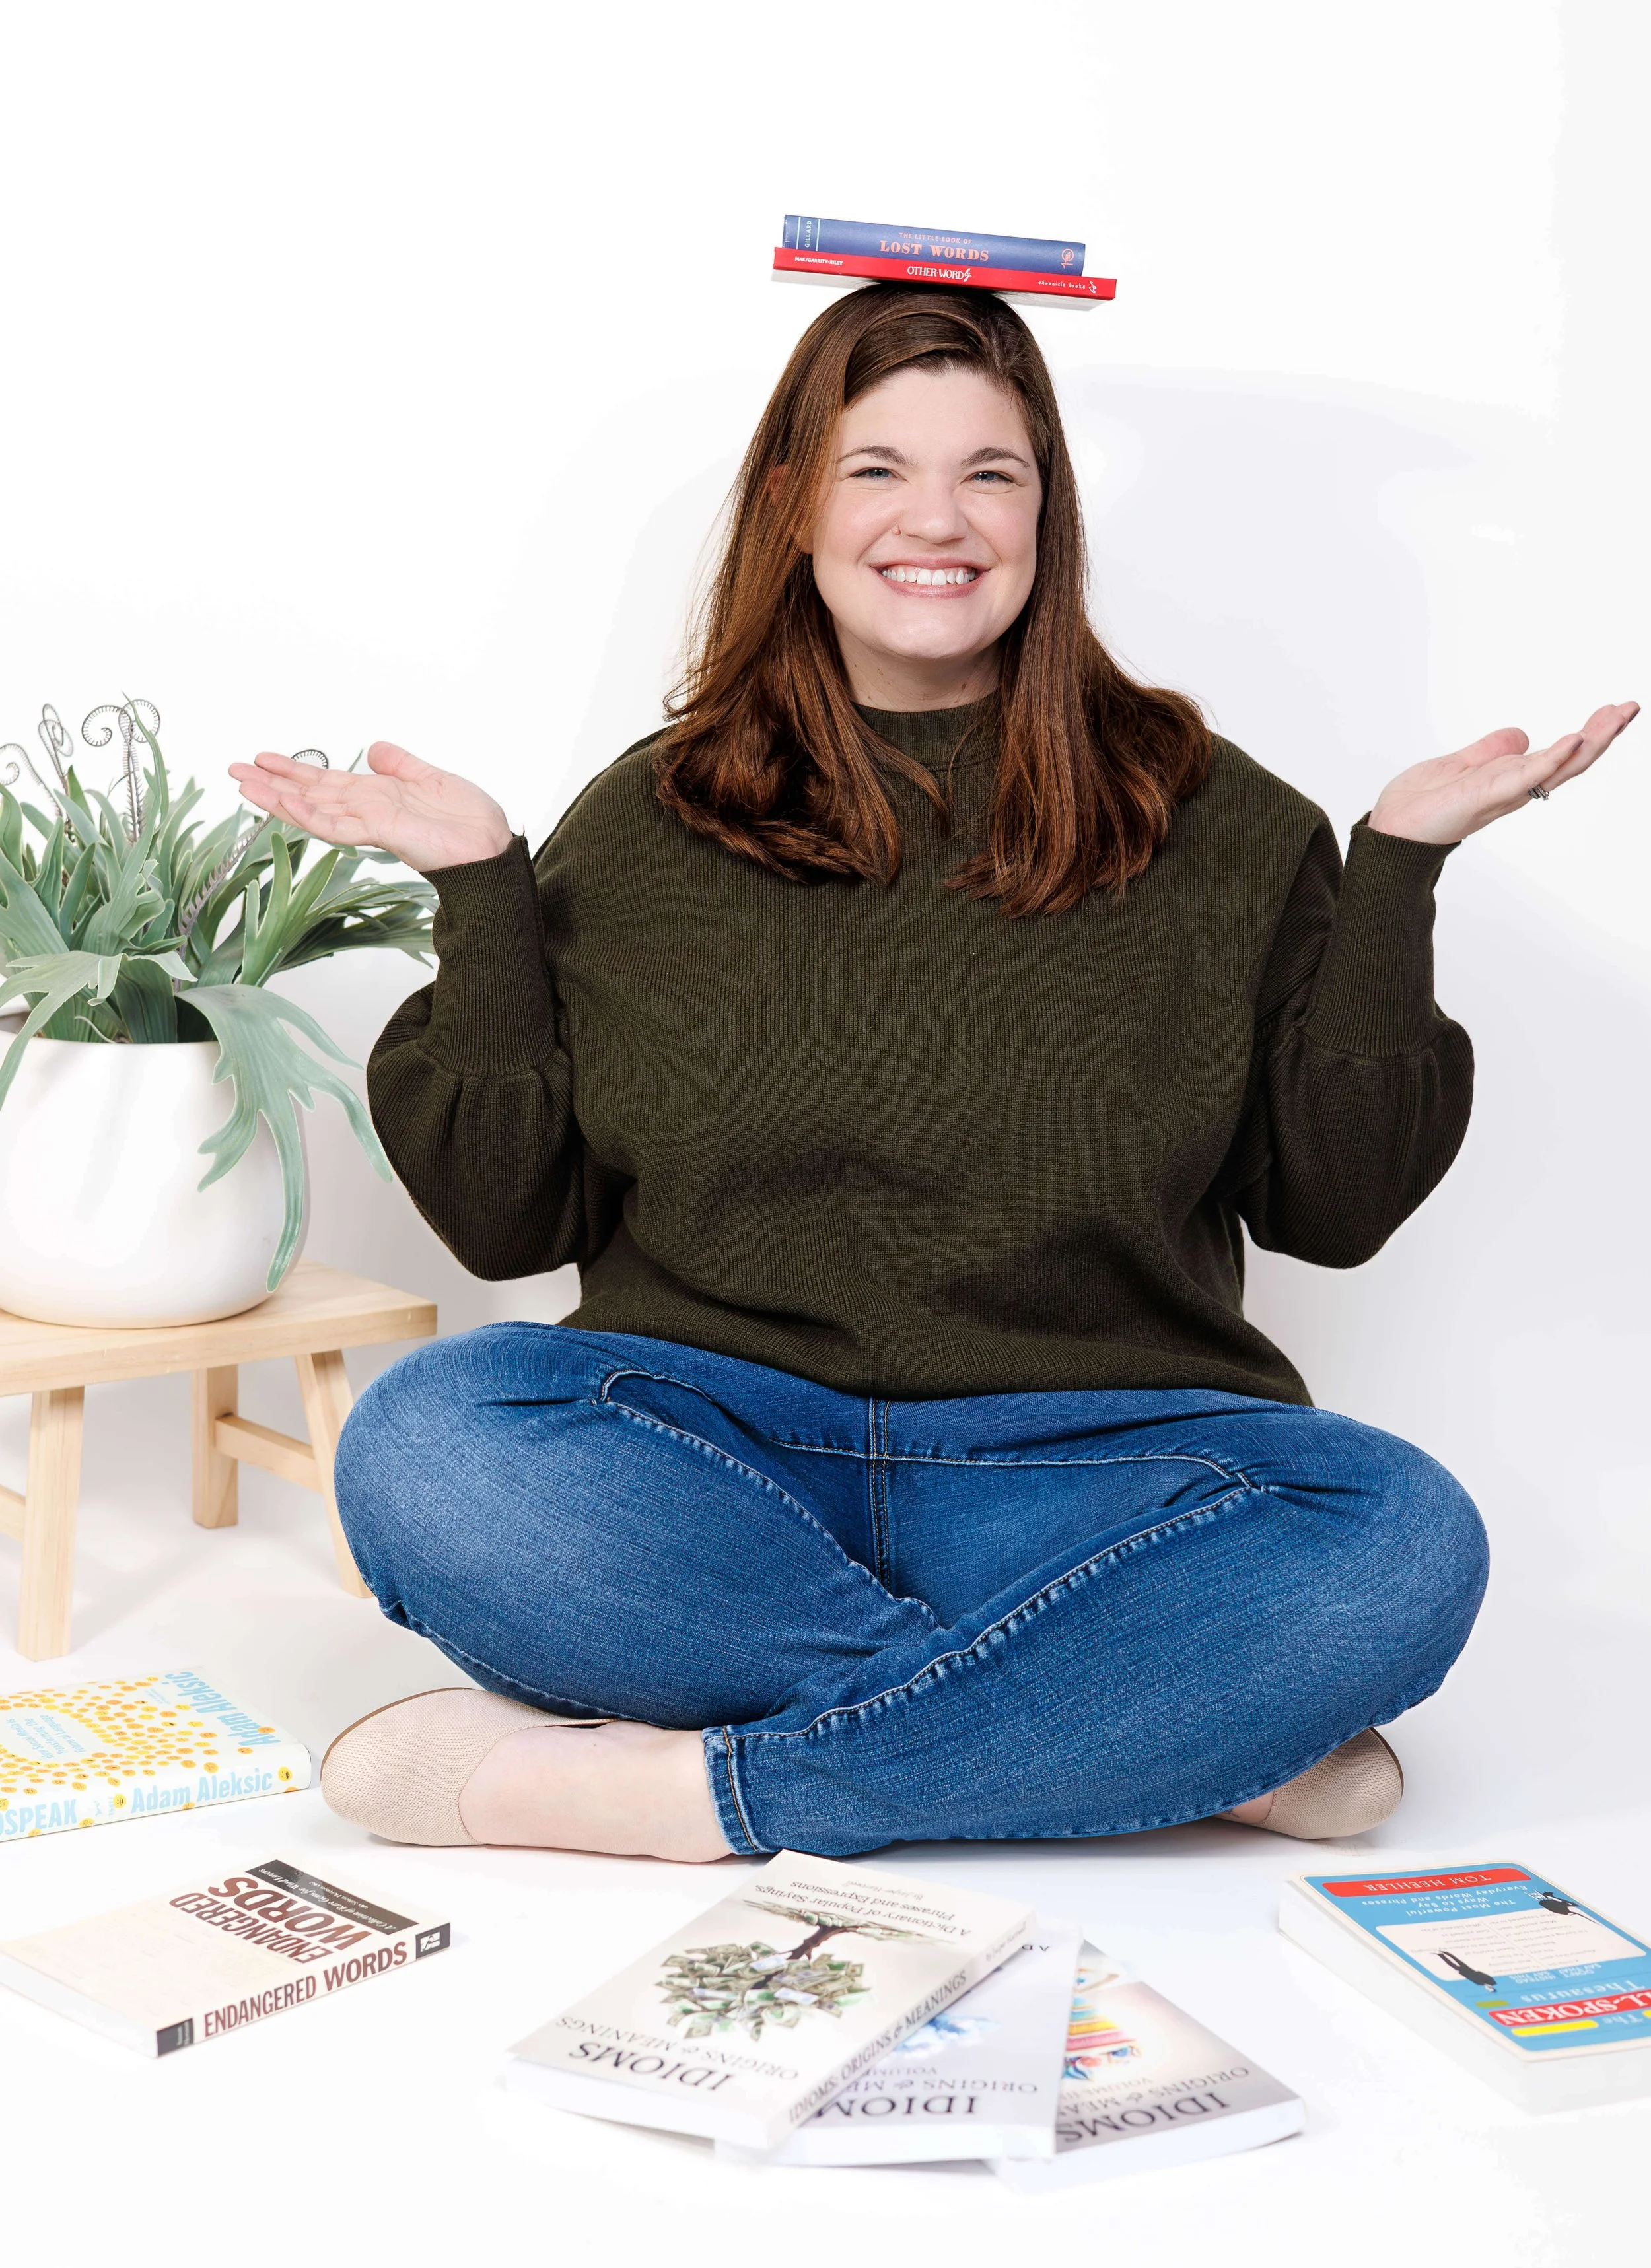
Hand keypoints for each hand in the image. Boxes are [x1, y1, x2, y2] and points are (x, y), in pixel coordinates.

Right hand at [227, 742, 513, 871]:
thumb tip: (373, 748)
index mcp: (376, 796)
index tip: (264, 758)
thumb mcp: (431, 777)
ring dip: (278, 798)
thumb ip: (401, 764)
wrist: (490, 846)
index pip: (326, 781)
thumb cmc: (470, 821)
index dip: (294, 770)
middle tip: (234, 769)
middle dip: (272, 782)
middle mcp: (367, 810)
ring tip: (243, 784)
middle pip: (310, 794)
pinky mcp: (380, 834)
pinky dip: (311, 815)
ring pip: (314, 810)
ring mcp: (370, 823)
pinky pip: (338, 826)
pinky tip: (286, 804)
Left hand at [1368, 702, 1639, 843]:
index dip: (1587, 734)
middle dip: (1603, 734)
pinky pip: (1527, 775)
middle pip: (1570, 760)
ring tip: (1618, 716)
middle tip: (1631, 708)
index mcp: (1509, 779)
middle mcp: (1513, 788)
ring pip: (1559, 767)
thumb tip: (1521, 734)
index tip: (1613, 710)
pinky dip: (1553, 758)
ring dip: (1591, 741)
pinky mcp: (1487, 795)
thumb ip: (1489, 751)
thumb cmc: (1418, 805)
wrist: (1389, 832)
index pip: (1559, 755)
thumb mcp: (1459, 765)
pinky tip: (1575, 738)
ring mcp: (1503, 792)